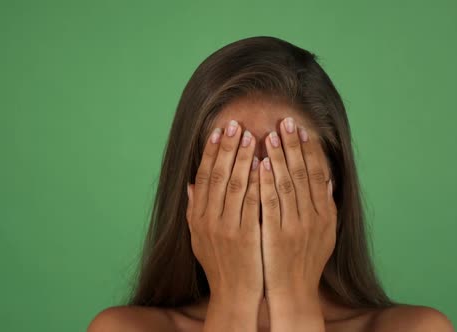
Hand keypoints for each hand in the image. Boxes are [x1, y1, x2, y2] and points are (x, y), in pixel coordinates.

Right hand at [186, 120, 262, 303]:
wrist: (234, 293)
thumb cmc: (220, 263)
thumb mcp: (199, 237)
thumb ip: (195, 211)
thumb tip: (192, 185)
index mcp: (198, 217)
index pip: (204, 177)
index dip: (211, 152)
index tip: (218, 131)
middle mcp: (209, 220)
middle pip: (218, 175)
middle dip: (227, 147)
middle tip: (236, 123)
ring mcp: (227, 227)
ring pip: (235, 184)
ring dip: (244, 158)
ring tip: (253, 136)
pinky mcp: (247, 235)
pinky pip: (253, 202)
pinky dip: (257, 181)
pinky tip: (264, 165)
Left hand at [259, 117, 336, 310]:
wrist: (294, 292)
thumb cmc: (306, 261)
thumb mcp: (324, 235)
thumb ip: (326, 207)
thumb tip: (330, 181)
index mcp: (326, 215)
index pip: (319, 174)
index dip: (311, 150)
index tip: (303, 129)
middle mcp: (314, 217)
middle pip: (304, 173)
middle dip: (294, 145)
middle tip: (286, 121)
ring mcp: (296, 226)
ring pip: (288, 183)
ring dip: (279, 157)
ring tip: (270, 134)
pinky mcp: (276, 234)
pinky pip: (271, 203)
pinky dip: (267, 181)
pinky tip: (261, 163)